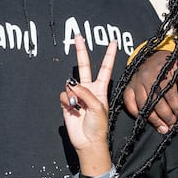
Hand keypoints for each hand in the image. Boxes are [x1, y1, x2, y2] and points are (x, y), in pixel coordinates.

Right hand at [59, 35, 116, 173]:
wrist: (88, 141)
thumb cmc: (98, 126)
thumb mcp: (98, 107)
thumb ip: (86, 93)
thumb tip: (72, 85)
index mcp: (101, 89)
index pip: (105, 68)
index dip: (109, 55)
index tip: (113, 42)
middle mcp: (88, 89)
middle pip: (84, 66)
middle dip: (81, 51)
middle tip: (78, 36)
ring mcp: (77, 96)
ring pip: (70, 84)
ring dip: (73, 94)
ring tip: (79, 107)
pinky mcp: (67, 103)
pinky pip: (64, 95)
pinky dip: (67, 101)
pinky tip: (72, 109)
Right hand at [120, 45, 177, 132]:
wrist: (154, 53)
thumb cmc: (172, 62)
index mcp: (162, 71)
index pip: (169, 94)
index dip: (177, 108)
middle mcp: (146, 77)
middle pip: (156, 102)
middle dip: (166, 117)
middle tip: (173, 126)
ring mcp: (136, 82)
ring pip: (143, 105)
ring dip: (153, 120)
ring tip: (162, 129)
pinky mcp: (128, 86)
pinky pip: (129, 103)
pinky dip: (136, 113)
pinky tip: (145, 120)